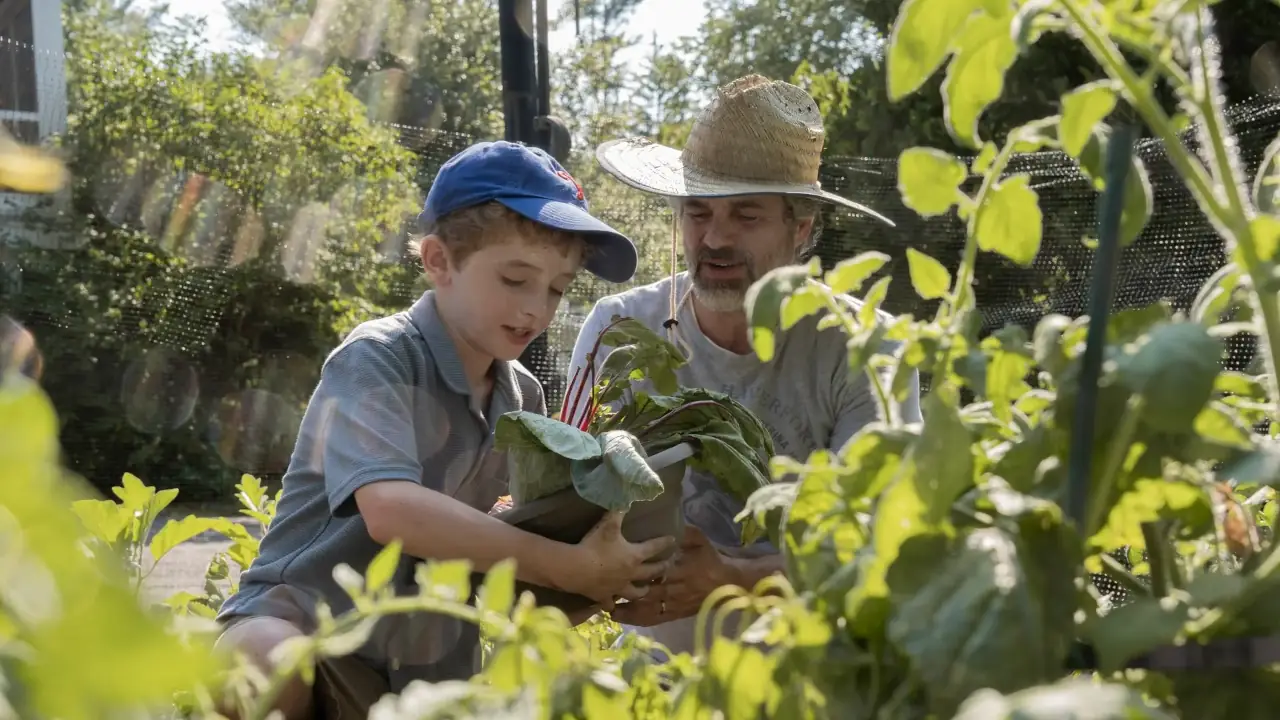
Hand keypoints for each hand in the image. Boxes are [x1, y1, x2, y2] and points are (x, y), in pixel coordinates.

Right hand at [556, 511, 674, 609]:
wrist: (577, 569)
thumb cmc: (595, 545)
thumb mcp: (608, 525)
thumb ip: (618, 510)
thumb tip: (627, 497)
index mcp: (634, 555)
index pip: (653, 548)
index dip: (664, 543)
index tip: (672, 540)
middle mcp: (630, 574)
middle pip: (650, 573)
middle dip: (660, 569)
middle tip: (666, 567)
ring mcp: (618, 588)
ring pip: (635, 593)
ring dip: (641, 591)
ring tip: (645, 590)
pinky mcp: (604, 597)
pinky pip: (611, 604)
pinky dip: (612, 605)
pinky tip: (612, 606)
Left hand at [611, 526, 738, 626]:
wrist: (727, 584)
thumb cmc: (712, 560)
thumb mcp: (701, 541)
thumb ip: (685, 532)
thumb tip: (670, 520)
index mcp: (680, 570)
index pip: (657, 571)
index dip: (639, 571)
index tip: (619, 567)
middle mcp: (675, 589)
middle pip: (647, 592)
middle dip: (627, 591)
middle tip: (605, 588)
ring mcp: (674, 604)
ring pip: (647, 608)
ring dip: (627, 609)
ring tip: (608, 607)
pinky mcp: (675, 614)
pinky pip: (654, 618)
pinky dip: (637, 619)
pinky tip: (621, 618)